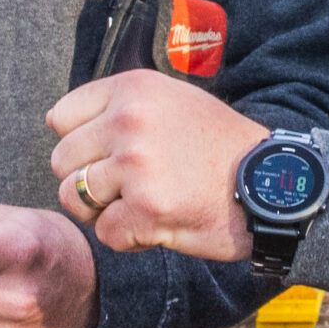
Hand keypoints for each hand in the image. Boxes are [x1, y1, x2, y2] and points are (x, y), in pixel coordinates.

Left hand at [46, 70, 269, 262]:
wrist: (272, 182)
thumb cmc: (220, 148)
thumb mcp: (173, 102)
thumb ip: (119, 107)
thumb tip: (56, 121)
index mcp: (133, 89)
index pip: (61, 117)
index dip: (82, 143)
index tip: (112, 154)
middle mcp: (129, 120)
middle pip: (62, 161)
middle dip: (89, 181)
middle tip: (130, 186)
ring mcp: (136, 165)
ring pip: (74, 199)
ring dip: (105, 211)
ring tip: (143, 204)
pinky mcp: (147, 209)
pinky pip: (105, 234)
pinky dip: (129, 238)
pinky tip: (159, 225)